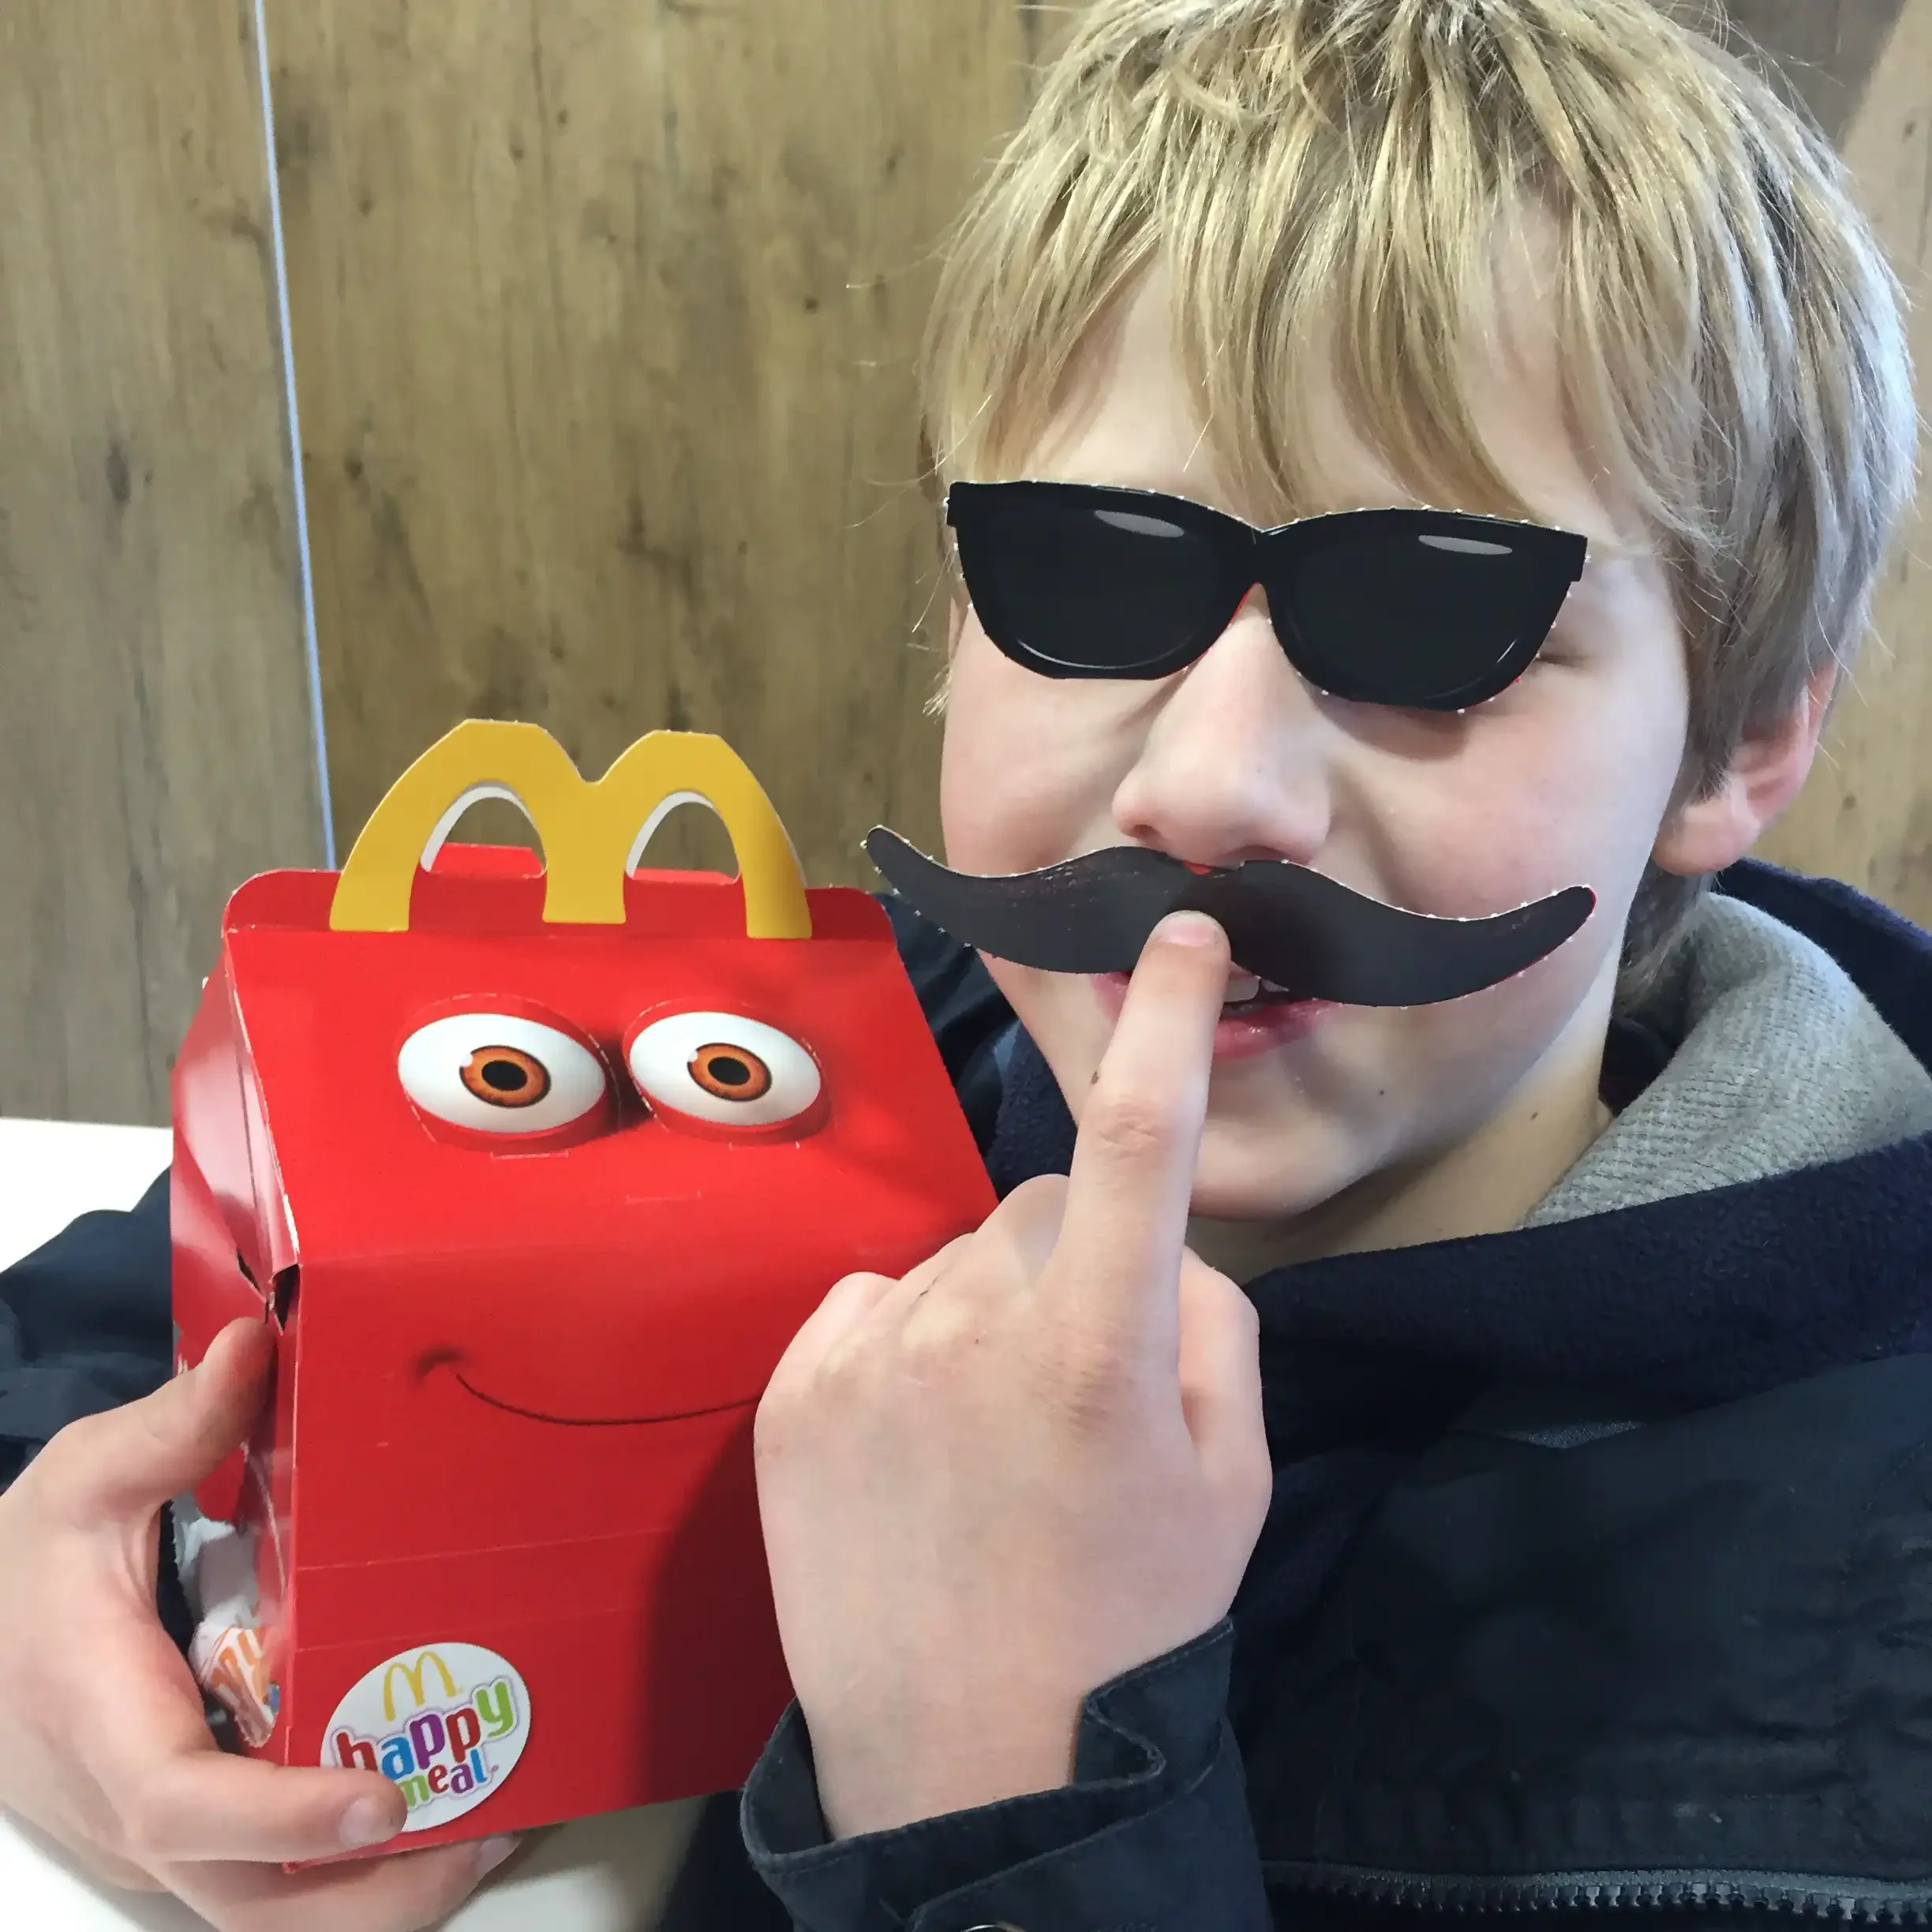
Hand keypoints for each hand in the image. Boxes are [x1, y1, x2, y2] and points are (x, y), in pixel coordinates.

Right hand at [0, 1316, 518, 1929]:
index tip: (380, 1796)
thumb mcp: (81, 1481)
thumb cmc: (23, 1568)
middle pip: (249, 1906)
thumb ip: (172, 1425)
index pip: (181, 1803)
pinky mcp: (189, 1845)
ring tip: (500, 1820)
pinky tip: (447, 1811)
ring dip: (383, 1896)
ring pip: (268, 1918)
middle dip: (372, 1892)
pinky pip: (272, 1890)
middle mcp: (134, 1815)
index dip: (280, 1819)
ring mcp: (162, 1846)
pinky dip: (357, 1879)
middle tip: (492, 1822)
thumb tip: (259, 1344)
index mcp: (103, 1724)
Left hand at [755, 910, 1271, 1837]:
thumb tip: (1159, 1241)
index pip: (1141, 1138)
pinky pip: (875, 1300)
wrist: (968, 1765)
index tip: (1183, 930)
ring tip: (991, 1440)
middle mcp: (972, 1326)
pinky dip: (908, 1339)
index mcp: (1100, 1347)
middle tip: (1082, 1380)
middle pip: (1047, 1203)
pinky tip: (918, 1441)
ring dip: (989, 1308)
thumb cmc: (1127, 1624)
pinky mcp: (793, 1390)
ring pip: (959, 1257)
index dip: (1168, 1018)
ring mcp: (868, 1354)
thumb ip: (1210, 1323)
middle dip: (1081, 1254)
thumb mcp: (1231, 1480)